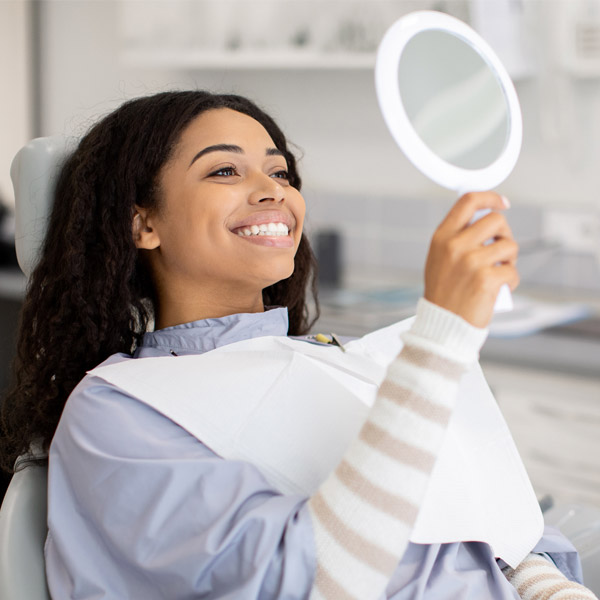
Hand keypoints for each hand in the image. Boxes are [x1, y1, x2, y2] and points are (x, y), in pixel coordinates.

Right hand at [424, 192, 518, 327]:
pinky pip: (512, 271)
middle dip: (504, 234)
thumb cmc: (443, 294)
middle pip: (496, 220)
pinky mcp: (486, 279)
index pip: (468, 201)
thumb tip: (485, 219)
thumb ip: (456, 237)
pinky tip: (499, 289)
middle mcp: (455, 246)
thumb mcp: (439, 259)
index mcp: (442, 238)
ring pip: (509, 245)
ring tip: (498, 272)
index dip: (490, 197)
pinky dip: (510, 281)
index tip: (502, 202)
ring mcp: (471, 262)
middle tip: (501, 250)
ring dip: (509, 259)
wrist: (442, 324)